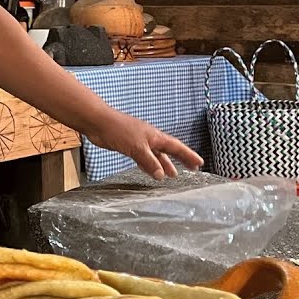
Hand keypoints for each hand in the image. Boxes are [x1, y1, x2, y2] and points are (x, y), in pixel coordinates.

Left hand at [85, 111, 203, 179]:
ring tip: (171, 175)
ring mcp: (139, 142)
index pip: (176, 147)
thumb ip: (149, 161)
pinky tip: (149, 171)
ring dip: (163, 165)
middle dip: (180, 160)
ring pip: (156, 155)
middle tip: (191, 169)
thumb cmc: (118, 130)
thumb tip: (161, 175)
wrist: (98, 122)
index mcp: (155, 136)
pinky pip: (143, 158)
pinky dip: (148, 165)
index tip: (199, 163)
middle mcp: (149, 138)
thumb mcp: (137, 148)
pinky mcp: (128, 146)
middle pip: (169, 151)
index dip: (188, 155)